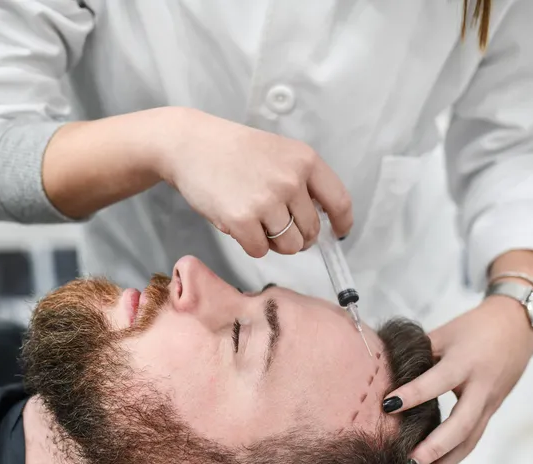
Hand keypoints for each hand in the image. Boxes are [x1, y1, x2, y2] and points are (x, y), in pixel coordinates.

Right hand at [157, 109, 353, 256]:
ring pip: (289, 246)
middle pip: (311, 231)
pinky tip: (238, 223)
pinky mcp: (242, 220)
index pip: (339, 202)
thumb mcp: (279, 153)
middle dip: (298, 237)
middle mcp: (291, 180)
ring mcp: (267, 201)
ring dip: (274, 242)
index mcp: (305, 161)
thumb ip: (302, 181)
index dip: (341, 223)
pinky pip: (260, 251)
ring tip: (256, 222)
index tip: (338, 233)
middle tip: (277, 226)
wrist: (191, 145)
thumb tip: (319, 221)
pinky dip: (250, 244)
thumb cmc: (234, 151)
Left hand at [382, 295, 532, 463]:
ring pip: (470, 440)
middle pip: (462, 424)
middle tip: (409, 461)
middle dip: (435, 446)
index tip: (387, 406)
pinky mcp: (491, 412)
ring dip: (445, 462)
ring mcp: (490, 403)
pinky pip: (473, 438)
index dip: (414, 394)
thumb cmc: (475, 327)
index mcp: (466, 361)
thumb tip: (385, 373)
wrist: (518, 326)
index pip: (438, 381)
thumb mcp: (445, 333)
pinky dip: (454, 455)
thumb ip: (419, 355)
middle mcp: (481, 387)